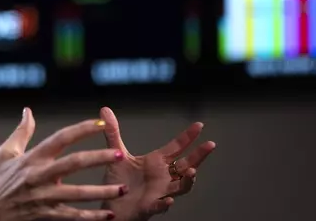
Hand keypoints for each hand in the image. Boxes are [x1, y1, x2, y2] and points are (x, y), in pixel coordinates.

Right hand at [0, 108, 127, 220]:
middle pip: (73, 163)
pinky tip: (108, 215)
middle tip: (121, 155)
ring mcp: (43, 197)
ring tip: (123, 190)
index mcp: (33, 158)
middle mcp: (39, 176)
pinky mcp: (46, 215)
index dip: (81, 129)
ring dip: (102, 192)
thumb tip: (28, 111)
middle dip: (99, 158)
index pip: (61, 138)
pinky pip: (72, 216)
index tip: (101, 123)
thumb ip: (22, 132)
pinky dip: (90, 217)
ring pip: (77, 193)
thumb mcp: (6, 154)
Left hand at [99, 107, 215, 220]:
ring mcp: (159, 192)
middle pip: (186, 165)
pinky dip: (165, 204)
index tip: (200, 125)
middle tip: (210, 144)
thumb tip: (105, 110)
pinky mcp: (150, 207)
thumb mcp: (116, 153)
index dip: (188, 137)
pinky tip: (169, 200)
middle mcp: (162, 176)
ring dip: (187, 181)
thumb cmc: (119, 181)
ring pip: (180, 187)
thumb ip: (113, 133)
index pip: (176, 147)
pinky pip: (160, 206)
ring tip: (192, 172)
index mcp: (156, 162)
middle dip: (199, 156)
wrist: (112, 205)